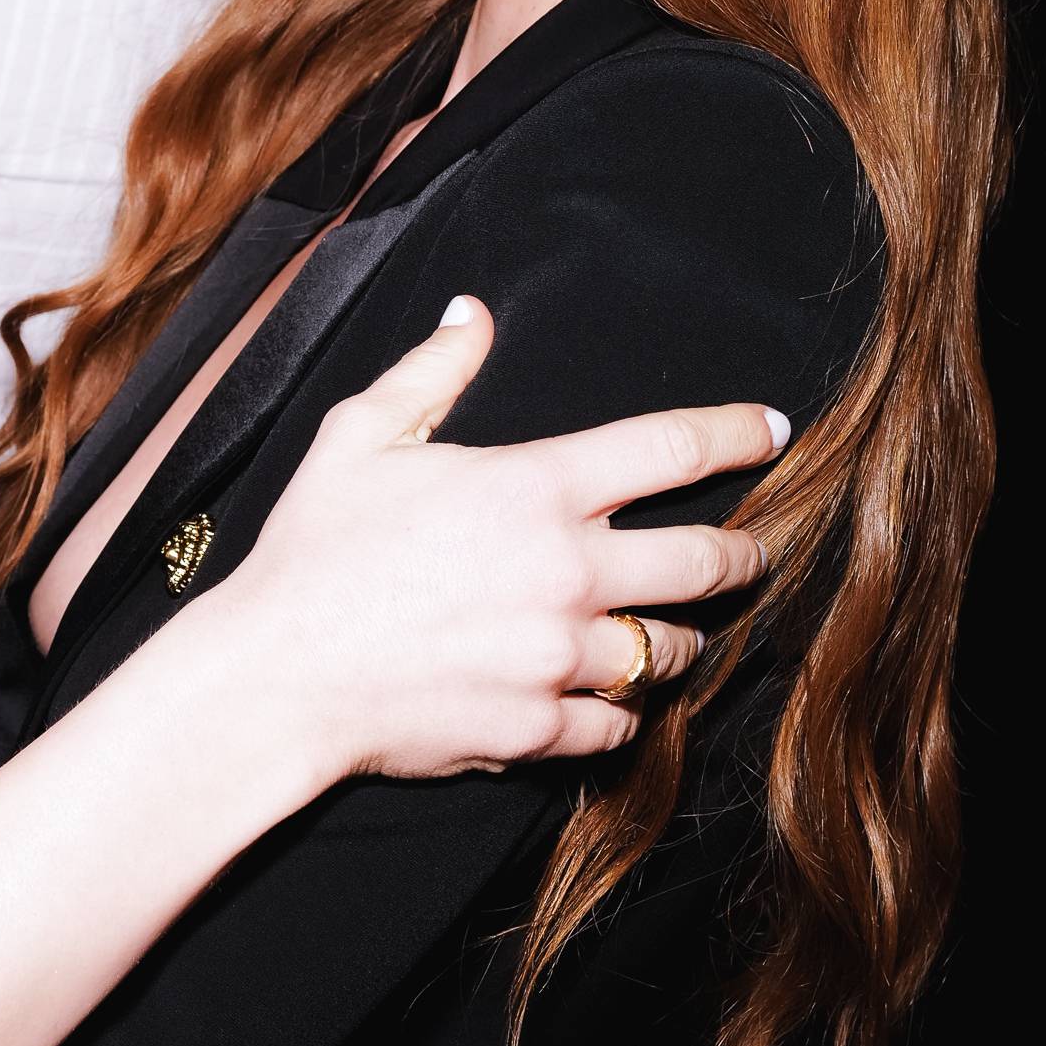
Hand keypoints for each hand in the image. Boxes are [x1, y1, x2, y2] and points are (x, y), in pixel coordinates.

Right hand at [224, 295, 777, 781]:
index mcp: (536, 487)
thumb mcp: (358, 437)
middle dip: (744, 557)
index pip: (675, 448)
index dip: (736, 434)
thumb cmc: (311, 550)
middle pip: (709, 562)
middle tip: (748, 556)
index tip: (771, 431)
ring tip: (664, 635)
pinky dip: (619, 712)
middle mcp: (569, 572)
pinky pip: (619, 725)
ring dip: (677, 641)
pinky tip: (603, 699)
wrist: (275, 677)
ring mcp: (560, 657)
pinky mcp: (540, 729)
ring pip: (672, 653)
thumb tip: (472, 316)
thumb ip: (430, 373)